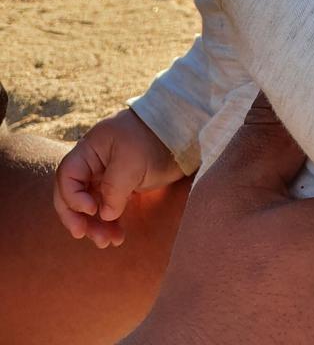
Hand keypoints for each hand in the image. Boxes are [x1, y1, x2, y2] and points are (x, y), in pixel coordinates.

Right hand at [53, 109, 183, 247]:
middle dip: (78, 217)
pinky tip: (118, 237)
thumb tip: (104, 215)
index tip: (92, 210)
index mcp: (91, 149)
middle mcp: (95, 162)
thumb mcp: (131, 162)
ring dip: (96, 225)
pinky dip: (111, 222)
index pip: (68, 176)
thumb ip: (113, 189)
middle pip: (75, 194)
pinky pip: (109, 207)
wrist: (183, 133)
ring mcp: (108, 174)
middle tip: (86, 235)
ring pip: (92, 204)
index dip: (73, 197)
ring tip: (107, 242)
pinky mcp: (123, 185)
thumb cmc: (154, 140)